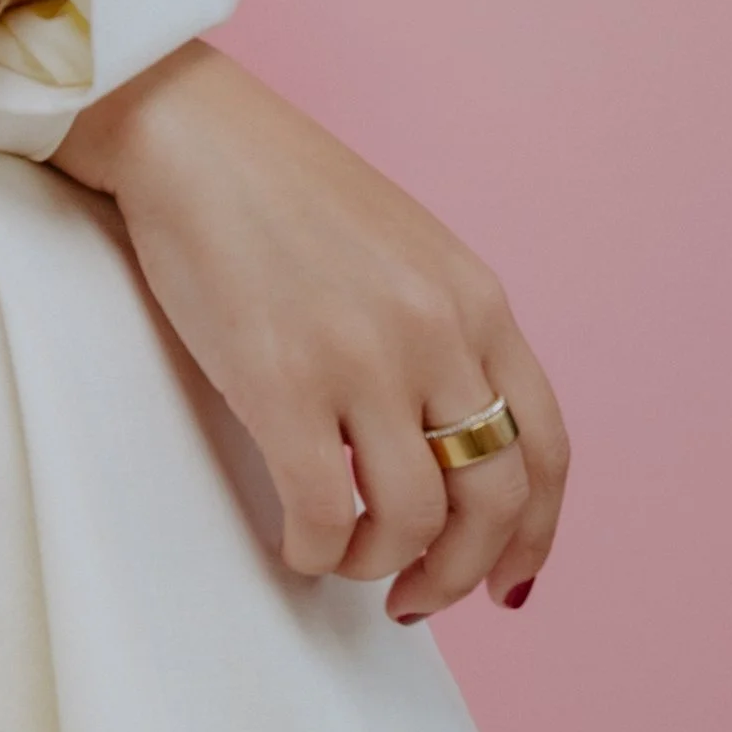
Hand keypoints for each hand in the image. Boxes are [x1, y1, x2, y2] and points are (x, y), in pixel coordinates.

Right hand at [55, 43, 565, 617]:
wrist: (187, 135)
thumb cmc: (277, 190)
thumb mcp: (402, 250)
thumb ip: (440, 333)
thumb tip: (442, 443)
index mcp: (474, 300)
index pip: (544, 447)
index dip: (533, 534)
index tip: (504, 581)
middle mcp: (436, 334)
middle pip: (492, 499)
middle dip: (462, 572)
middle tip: (416, 596)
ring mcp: (362, 360)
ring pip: (413, 520)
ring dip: (381, 566)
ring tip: (345, 560)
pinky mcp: (281, 384)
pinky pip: (324, 515)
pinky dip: (318, 553)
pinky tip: (297, 546)